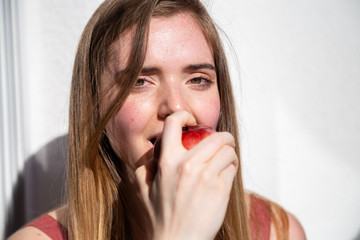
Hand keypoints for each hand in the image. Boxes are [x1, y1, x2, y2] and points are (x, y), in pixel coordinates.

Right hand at [135, 111, 237, 239]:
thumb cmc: (158, 218)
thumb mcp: (141, 189)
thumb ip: (144, 166)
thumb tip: (153, 151)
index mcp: (166, 162)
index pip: (174, 124)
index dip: (185, 116)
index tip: (192, 120)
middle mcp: (187, 165)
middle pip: (215, 136)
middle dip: (222, 137)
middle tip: (222, 143)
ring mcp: (206, 177)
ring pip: (228, 150)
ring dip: (229, 153)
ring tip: (226, 159)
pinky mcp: (220, 189)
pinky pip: (232, 167)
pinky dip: (232, 167)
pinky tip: (226, 173)